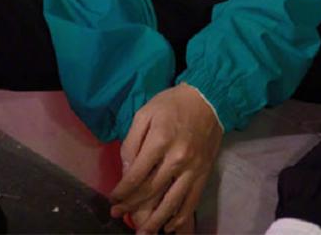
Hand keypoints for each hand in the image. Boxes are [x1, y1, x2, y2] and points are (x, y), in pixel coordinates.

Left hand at [110, 83, 221, 232]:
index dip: (122, 191)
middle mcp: (177, 158)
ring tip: (142, 233)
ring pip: (171, 202)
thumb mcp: (145, 113)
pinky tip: (169, 226)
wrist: (207, 99)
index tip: (112, 199)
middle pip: (151, 191)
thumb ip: (132, 141)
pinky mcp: (204, 173)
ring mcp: (192, 168)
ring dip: (154, 221)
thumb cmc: (171, 104)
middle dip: (132, 207)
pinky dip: (180, 217)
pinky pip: (192, 201)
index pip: (136, 175)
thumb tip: (125, 169)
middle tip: (118, 215)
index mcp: (160, 141)